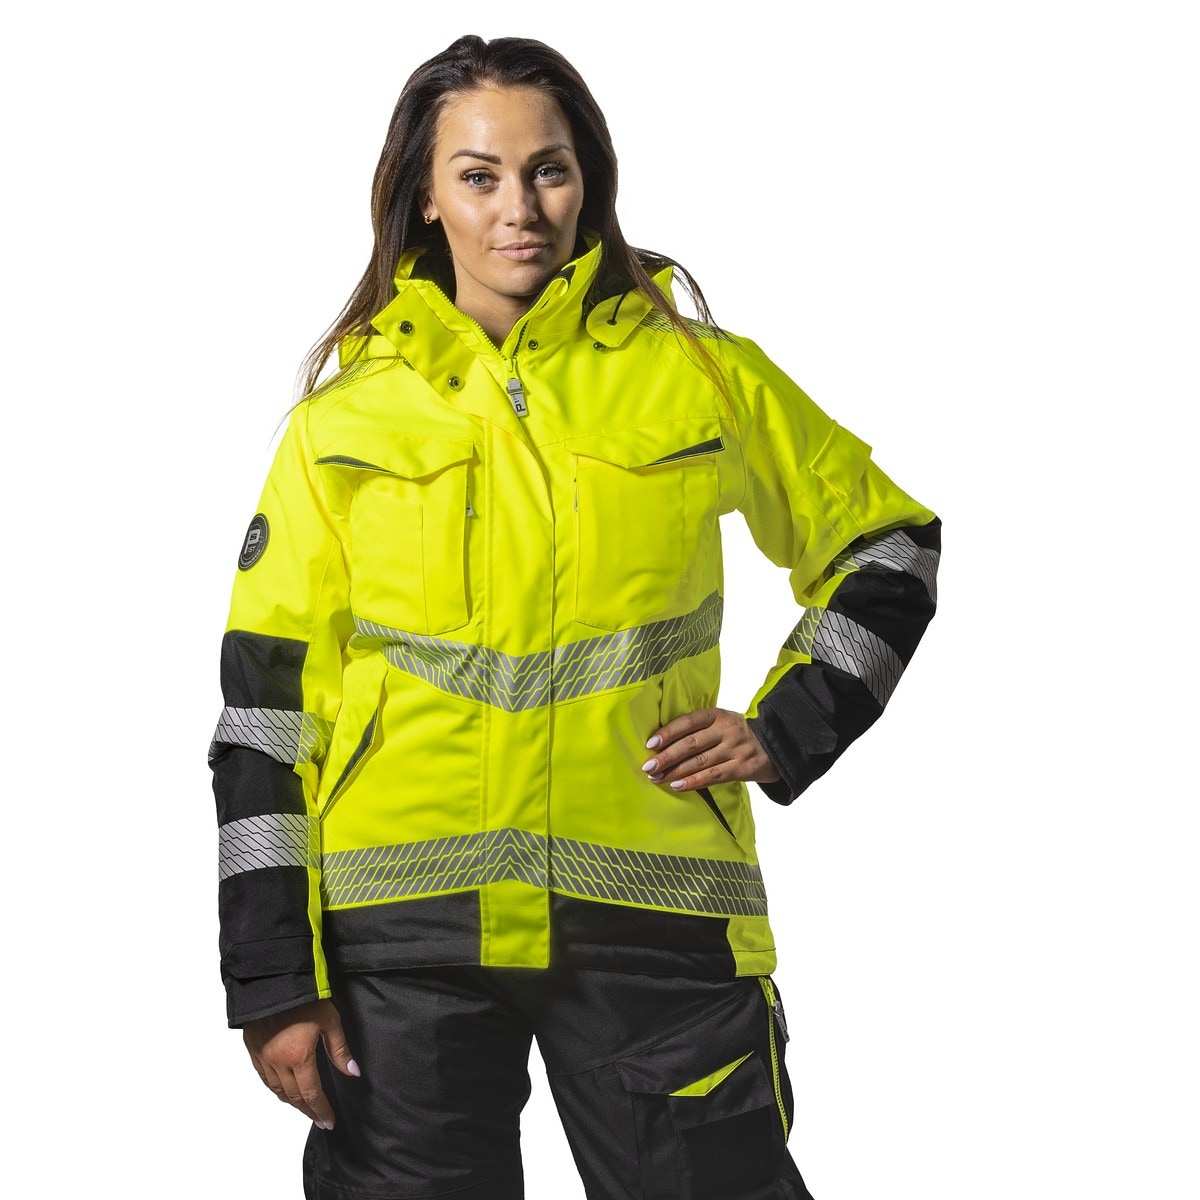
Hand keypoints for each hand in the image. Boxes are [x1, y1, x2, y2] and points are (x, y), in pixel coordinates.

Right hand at [242, 998, 359, 1129]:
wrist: (272, 980)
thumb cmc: (304, 998)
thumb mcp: (329, 1020)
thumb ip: (340, 1049)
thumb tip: (353, 1072)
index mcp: (298, 1058)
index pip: (312, 1094)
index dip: (321, 1110)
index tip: (329, 1122)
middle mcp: (277, 1063)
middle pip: (293, 1096)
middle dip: (308, 1111)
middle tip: (319, 1120)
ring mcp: (262, 1057)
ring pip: (276, 1089)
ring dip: (291, 1102)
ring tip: (304, 1108)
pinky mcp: (252, 1049)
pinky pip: (263, 1077)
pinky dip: (274, 1088)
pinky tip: (281, 1089)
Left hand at [642, 707, 780, 790]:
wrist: (774, 746)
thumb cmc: (737, 734)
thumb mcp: (721, 722)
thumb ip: (698, 728)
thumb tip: (662, 742)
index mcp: (717, 715)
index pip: (689, 721)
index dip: (668, 732)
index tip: (650, 743)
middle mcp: (726, 730)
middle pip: (692, 744)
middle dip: (667, 756)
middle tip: (649, 766)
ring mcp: (735, 749)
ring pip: (700, 762)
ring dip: (675, 771)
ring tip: (657, 778)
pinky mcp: (741, 767)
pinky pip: (713, 776)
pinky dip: (693, 782)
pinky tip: (677, 785)